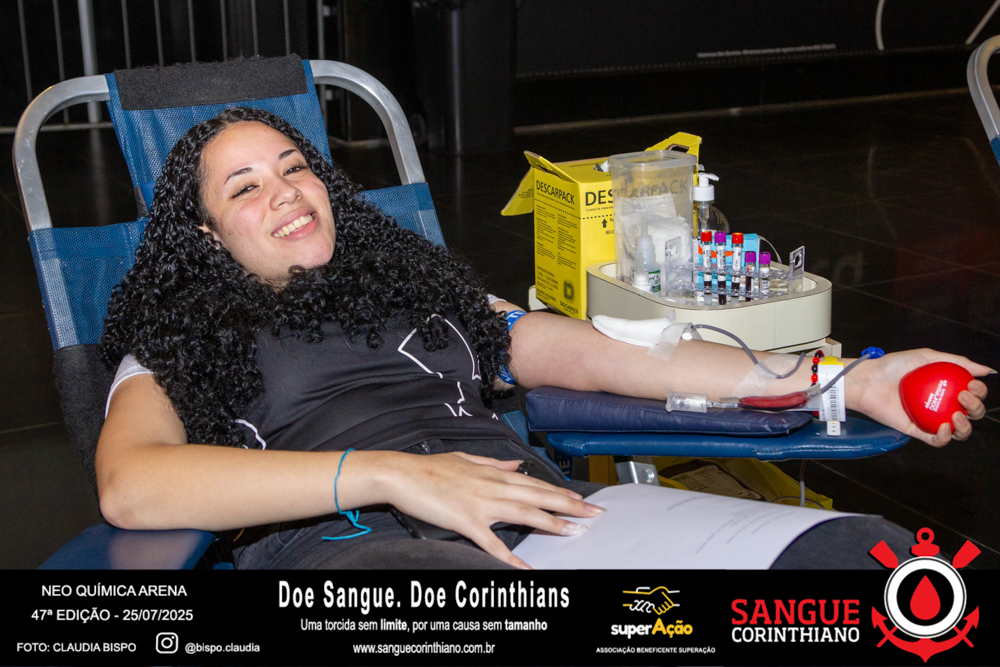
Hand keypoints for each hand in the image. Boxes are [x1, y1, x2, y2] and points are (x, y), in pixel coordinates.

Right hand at [381, 451, 603, 567]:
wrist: (402, 474)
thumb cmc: (430, 468)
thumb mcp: (466, 459)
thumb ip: (494, 463)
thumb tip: (515, 464)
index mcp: (493, 473)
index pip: (535, 483)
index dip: (560, 492)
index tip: (580, 499)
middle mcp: (493, 486)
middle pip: (539, 496)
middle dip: (569, 506)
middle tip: (593, 514)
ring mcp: (481, 504)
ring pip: (525, 514)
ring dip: (552, 523)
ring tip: (573, 531)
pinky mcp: (467, 521)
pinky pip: (493, 543)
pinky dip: (511, 556)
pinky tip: (526, 567)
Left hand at [845, 349, 989, 446]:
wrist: (868, 380)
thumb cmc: (893, 366)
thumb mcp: (927, 356)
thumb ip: (957, 361)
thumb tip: (987, 370)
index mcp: (945, 389)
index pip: (971, 395)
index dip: (979, 392)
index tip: (972, 385)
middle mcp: (939, 406)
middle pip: (969, 415)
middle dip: (975, 408)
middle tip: (963, 396)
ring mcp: (928, 419)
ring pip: (957, 432)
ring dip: (965, 427)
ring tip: (957, 415)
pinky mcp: (915, 430)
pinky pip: (936, 440)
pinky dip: (944, 437)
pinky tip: (944, 426)